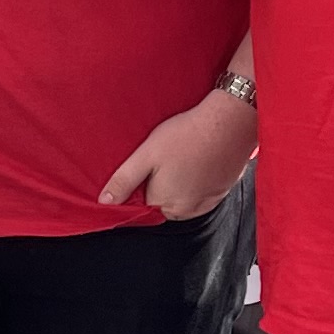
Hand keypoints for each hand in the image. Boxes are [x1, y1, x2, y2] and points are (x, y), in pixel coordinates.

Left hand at [97, 85, 256, 220]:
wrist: (229, 122)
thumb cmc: (185, 135)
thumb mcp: (146, 154)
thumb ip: (124, 180)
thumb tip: (104, 202)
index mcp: (164, 203)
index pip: (142, 205)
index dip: (140, 184)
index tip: (147, 164)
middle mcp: (186, 211)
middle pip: (163, 203)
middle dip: (160, 185)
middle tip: (166, 157)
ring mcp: (206, 204)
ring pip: (183, 199)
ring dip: (180, 184)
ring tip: (182, 156)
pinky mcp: (222, 193)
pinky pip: (202, 194)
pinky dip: (198, 181)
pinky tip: (198, 160)